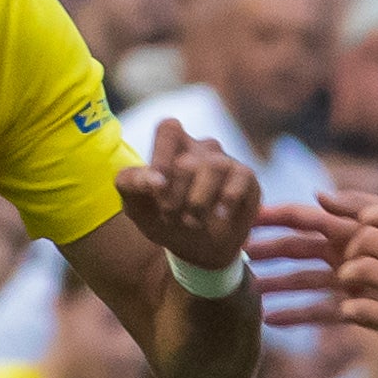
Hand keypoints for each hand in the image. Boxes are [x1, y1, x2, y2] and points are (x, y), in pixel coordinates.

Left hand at [113, 119, 256, 279]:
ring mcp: (225, 161)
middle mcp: (200, 149)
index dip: (162, 155)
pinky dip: (228, 201)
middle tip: (170, 216)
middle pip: (188, 160)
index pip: (169, 129)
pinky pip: (241, 178)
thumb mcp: (135, 205)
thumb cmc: (163, 219)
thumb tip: (155, 179)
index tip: (157, 187)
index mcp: (171, 147)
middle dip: (175, 196)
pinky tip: (220, 216)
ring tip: (192, 221)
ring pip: (214, 167)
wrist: (197, 249)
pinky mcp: (246, 177)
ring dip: (198, 202)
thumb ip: (131, 183)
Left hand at [316, 191, 377, 377]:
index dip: (368, 213)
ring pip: (362, 269)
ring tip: (349, 289)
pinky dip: (350, 310)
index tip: (359, 226)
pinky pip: (360, 309)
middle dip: (350, 249)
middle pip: (369, 237)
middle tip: (350, 265)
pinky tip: (355, 314)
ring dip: (346, 279)